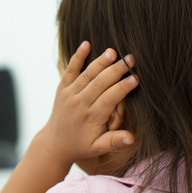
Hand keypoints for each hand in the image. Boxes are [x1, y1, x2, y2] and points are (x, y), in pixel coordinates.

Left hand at [38, 41, 138, 166]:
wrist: (55, 143)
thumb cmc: (81, 145)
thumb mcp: (98, 148)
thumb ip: (114, 142)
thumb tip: (131, 138)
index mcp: (91, 118)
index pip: (109, 99)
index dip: (123, 89)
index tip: (136, 79)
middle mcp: (79, 104)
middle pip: (99, 83)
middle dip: (116, 71)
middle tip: (131, 59)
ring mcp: (69, 94)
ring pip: (86, 75)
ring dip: (100, 62)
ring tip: (113, 51)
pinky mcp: (62, 88)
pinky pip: (70, 70)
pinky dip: (77, 57)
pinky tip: (86, 44)